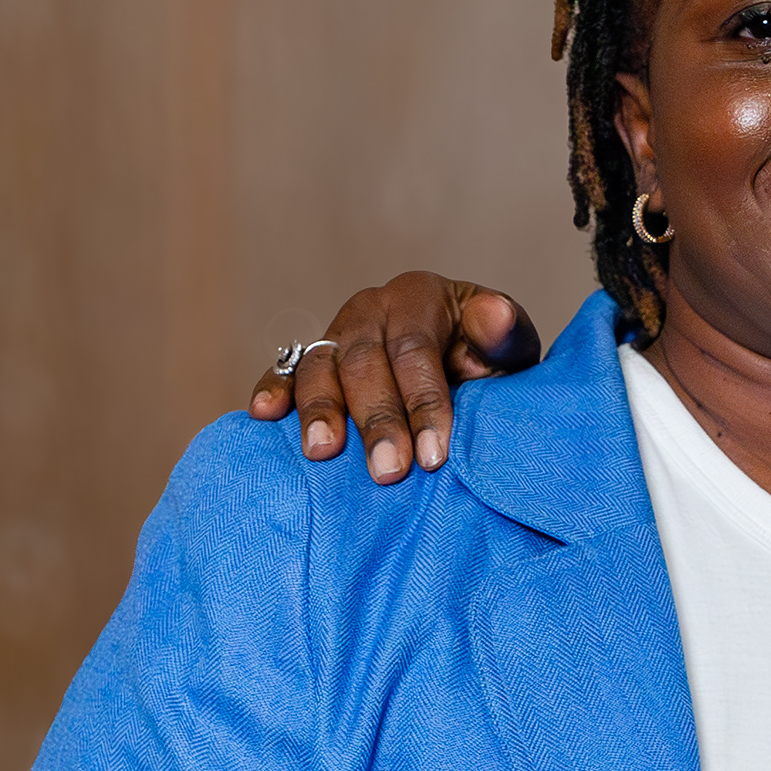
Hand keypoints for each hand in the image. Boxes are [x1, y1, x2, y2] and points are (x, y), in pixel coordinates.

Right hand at [247, 273, 540, 480]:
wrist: (461, 363)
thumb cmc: (486, 360)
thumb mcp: (507, 346)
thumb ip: (504, 334)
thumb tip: (497, 315)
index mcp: (419, 297)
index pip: (415, 351)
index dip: (424, 403)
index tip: (434, 456)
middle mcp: (370, 310)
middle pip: (365, 364)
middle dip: (376, 420)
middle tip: (388, 472)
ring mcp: (335, 334)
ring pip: (319, 367)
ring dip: (319, 411)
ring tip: (324, 452)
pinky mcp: (309, 360)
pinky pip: (284, 371)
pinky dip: (272, 389)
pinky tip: (264, 414)